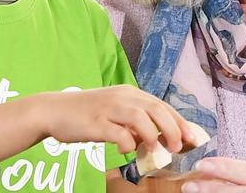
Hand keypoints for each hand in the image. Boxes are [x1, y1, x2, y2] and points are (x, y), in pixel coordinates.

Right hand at [39, 84, 194, 153]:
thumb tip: (155, 139)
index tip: (192, 138)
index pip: (161, 105)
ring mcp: (108, 108)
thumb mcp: (115, 112)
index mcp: (129, 93)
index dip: (179, 121)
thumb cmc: (87, 114)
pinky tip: (125, 151)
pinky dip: (126, 142)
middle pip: (155, 108)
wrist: (54, 110)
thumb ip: (134, 122)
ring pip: (139, 116)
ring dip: (153, 134)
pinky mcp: (95, 122)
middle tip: (178, 146)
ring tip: (157, 149)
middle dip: (172, 128)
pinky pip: (116, 132)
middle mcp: (122, 97)